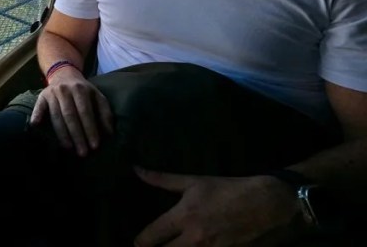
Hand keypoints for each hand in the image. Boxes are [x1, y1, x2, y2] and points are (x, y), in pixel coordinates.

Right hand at [29, 66, 113, 155]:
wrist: (64, 74)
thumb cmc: (83, 90)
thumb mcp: (97, 96)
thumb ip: (105, 113)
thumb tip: (109, 133)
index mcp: (81, 89)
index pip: (85, 112)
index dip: (90, 129)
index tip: (94, 146)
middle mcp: (65, 90)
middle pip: (70, 115)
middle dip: (77, 135)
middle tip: (82, 152)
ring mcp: (52, 93)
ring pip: (56, 115)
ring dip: (62, 134)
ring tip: (68, 148)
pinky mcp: (42, 96)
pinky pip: (38, 106)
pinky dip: (36, 115)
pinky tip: (35, 125)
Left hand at [134, 168, 301, 246]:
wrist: (272, 205)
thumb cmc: (230, 190)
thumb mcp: (195, 182)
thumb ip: (162, 179)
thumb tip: (136, 169)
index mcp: (183, 218)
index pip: (150, 237)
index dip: (140, 241)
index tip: (139, 242)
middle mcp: (195, 240)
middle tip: (157, 246)